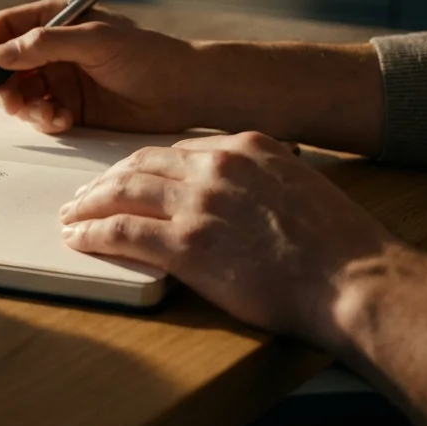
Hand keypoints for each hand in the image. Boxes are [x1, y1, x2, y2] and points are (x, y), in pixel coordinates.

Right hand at [0, 0, 194, 133]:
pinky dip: (44, 121)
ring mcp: (60, 79)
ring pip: (20, 94)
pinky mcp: (70, 107)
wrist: (183, 91)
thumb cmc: (147, 55)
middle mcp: (53, 48)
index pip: (5, 27)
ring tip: (49, 115)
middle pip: (5, 66)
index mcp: (57, 20)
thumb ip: (47, 44)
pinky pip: (40, 115)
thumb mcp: (97, 41)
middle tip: (15, 103)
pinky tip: (64, 121)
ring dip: (25, 107)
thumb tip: (1, 54)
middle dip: (4, 86)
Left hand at [59, 132, 397, 347]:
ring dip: (90, 204)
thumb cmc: (338, 245)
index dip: (143, 166)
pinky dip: (94, 233)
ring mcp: (200, 204)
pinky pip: (123, 231)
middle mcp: (217, 167)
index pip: (176, 150)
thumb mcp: (299, 186)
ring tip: (72, 215)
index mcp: (246, 147)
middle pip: (141, 164)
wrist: (354, 278)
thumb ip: (260, 180)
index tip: (127, 178)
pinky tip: (80, 239)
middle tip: (85, 194)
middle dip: (106, 180)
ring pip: (123, 192)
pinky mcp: (188, 246)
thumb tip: (235, 195)